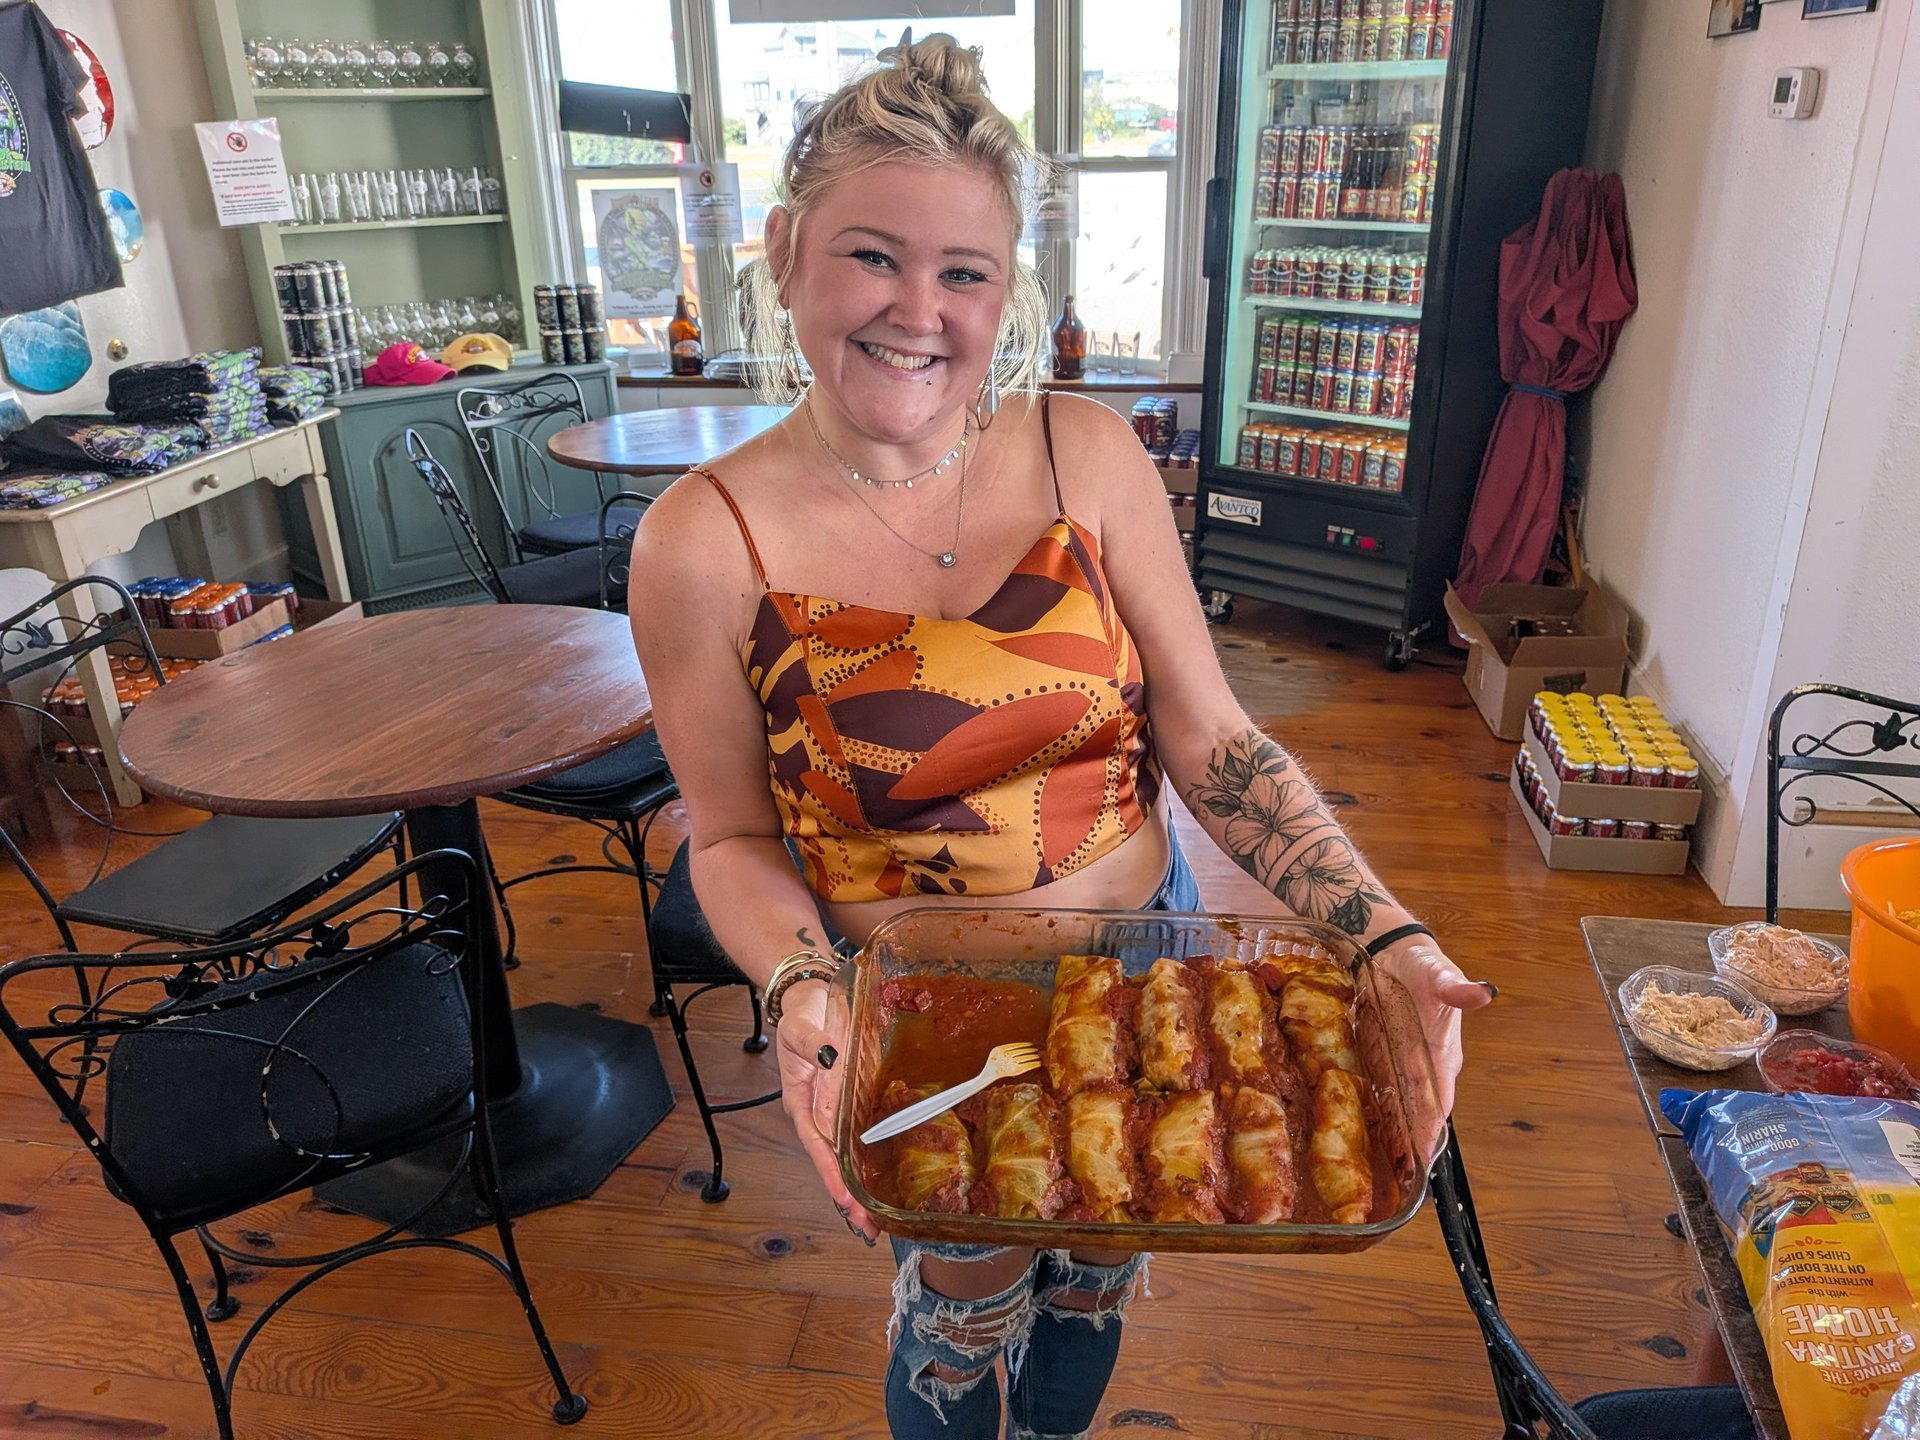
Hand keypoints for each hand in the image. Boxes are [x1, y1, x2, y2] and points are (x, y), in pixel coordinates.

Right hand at [774, 978, 877, 1242]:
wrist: (811, 999)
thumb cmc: (802, 1016)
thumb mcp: (800, 1027)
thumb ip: (816, 1044)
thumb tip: (831, 1056)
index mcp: (803, 1103)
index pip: (818, 1147)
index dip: (832, 1175)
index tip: (844, 1200)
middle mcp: (819, 1113)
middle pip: (834, 1161)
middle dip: (848, 1197)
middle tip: (867, 1228)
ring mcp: (836, 1109)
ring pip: (848, 1156)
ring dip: (859, 1188)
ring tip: (874, 1222)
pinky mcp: (853, 1100)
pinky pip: (862, 1136)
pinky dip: (870, 1161)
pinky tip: (883, 1182)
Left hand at [1369, 937, 1492, 1165]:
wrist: (1395, 952)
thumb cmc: (1422, 964)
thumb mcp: (1438, 973)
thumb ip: (1456, 988)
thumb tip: (1482, 992)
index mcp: (1442, 1053)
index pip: (1439, 1097)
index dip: (1432, 1126)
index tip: (1425, 1154)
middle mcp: (1426, 1065)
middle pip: (1420, 1110)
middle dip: (1413, 1141)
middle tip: (1403, 1175)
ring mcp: (1403, 1064)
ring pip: (1402, 1107)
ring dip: (1396, 1134)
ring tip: (1387, 1167)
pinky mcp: (1382, 1057)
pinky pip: (1382, 1091)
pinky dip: (1378, 1113)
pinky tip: (1369, 1133)